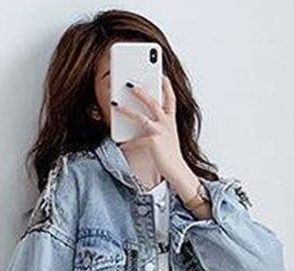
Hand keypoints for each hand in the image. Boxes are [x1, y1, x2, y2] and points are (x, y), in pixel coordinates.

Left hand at [112, 75, 200, 200]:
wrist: (178, 172)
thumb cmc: (171, 156)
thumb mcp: (167, 138)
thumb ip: (158, 127)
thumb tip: (140, 121)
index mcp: (171, 121)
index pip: (171, 99)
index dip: (167, 86)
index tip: (162, 75)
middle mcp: (167, 124)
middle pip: (153, 102)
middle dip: (141, 92)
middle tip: (129, 84)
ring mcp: (160, 132)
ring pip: (141, 117)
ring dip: (126, 110)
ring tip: (115, 104)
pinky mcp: (153, 142)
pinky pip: (136, 140)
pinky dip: (128, 143)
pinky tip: (121, 144)